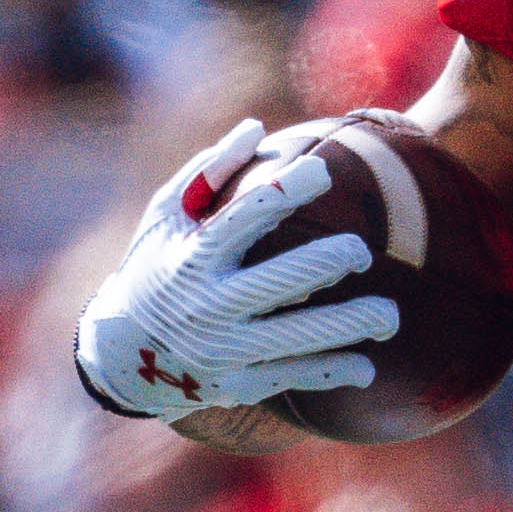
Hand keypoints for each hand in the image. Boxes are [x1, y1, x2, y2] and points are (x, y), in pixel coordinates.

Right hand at [73, 120, 391, 420]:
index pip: (244, 217)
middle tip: (361, 252)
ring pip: (296, 339)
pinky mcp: (237, 385)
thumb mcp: (165, 216)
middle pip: (278, 282)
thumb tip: (256, 127)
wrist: (123, 355)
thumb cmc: (154, 266)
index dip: (286, 191)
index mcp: (194, 256)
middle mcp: (209, 304)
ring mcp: (224, 349)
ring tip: (389, 316)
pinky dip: (332, 372)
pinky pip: (292, 378)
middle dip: (325, 264)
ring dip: (347, 326)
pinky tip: (368, 366)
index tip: (323, 171)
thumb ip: (209, 171)